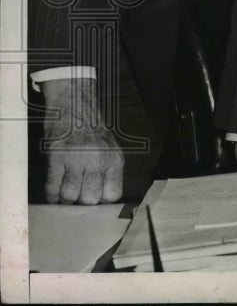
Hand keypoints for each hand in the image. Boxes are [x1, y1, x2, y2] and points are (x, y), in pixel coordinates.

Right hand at [41, 78, 123, 204]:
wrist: (74, 106)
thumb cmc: (92, 130)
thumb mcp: (110, 149)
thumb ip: (109, 172)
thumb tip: (102, 199)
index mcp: (114, 159)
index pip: (113, 194)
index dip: (102, 201)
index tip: (94, 198)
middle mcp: (98, 160)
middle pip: (90, 199)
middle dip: (82, 203)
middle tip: (77, 196)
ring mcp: (76, 159)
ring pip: (70, 196)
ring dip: (65, 199)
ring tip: (65, 192)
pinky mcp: (56, 158)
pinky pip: (52, 187)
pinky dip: (51, 194)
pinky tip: (54, 192)